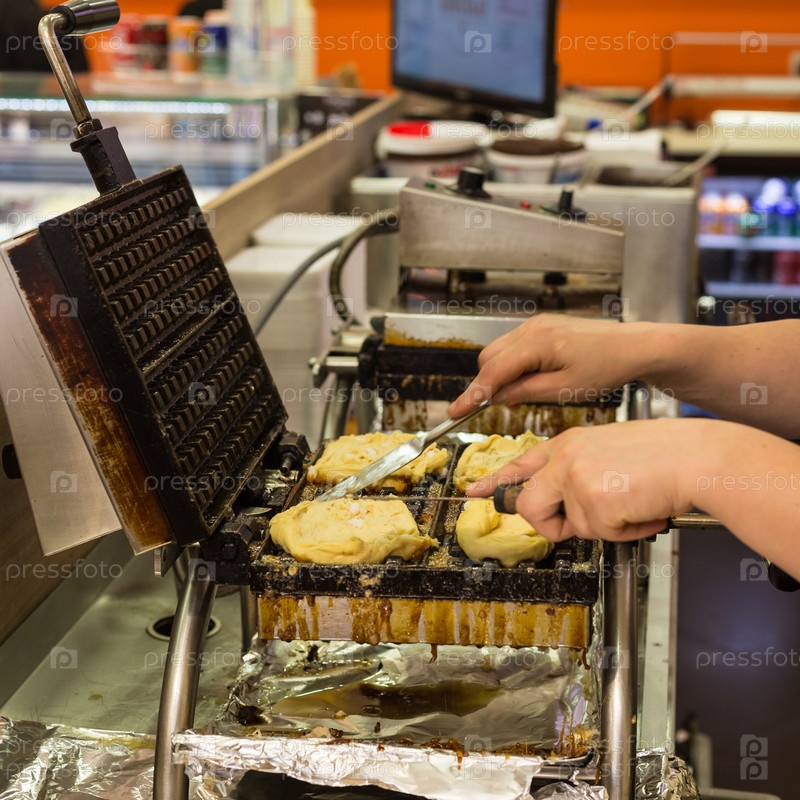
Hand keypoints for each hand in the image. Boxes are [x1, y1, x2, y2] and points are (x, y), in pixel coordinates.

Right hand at [448, 314, 650, 417]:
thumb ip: (524, 392)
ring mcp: (535, 324)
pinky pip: (513, 346)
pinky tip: (530, 379)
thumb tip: (495, 397)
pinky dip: (512, 364)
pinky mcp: (541, 325)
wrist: (633, 346)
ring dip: (500, 374)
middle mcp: (531, 328)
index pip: (493, 372)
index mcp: (536, 343)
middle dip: (488, 384)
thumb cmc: (606, 368)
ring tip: (523, 394)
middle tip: (503, 407)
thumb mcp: (563, 390)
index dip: (472, 395)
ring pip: (498, 352)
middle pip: (489, 359)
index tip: (454, 412)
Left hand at [465, 420, 698, 542]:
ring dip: (602, 527)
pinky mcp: (592, 500)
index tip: (473, 491)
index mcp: (569, 443)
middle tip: (589, 520)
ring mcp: (575, 477)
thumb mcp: (611, 451)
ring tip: (631, 505)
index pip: (521, 463)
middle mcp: (565, 457)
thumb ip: (581, 473)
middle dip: (553, 525)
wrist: (697, 457)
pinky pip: (601, 535)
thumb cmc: (665, 455)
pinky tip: (644, 508)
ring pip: (570, 526)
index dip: (495, 482)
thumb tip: (569, 505)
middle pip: (530, 506)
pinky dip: (627, 531)